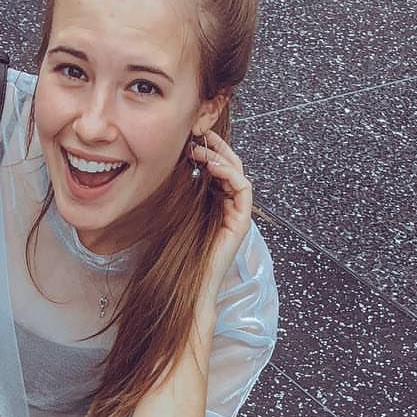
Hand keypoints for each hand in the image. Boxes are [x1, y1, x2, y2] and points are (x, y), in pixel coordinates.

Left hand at [189, 129, 252, 296]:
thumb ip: (182, 192)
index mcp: (217, 202)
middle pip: (231, 165)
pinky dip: (229, 173)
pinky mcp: (242, 220)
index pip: (219, 168)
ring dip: (220, 157)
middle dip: (217, 147)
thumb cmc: (182, 254)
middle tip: (201, 133)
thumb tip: (173, 166)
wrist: (192, 283)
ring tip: (201, 149)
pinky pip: (243, 187)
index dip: (210, 150)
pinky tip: (212, 166)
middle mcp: (230, 205)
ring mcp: (238, 212)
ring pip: (238, 172)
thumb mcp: (178, 214)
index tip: (193, 137)